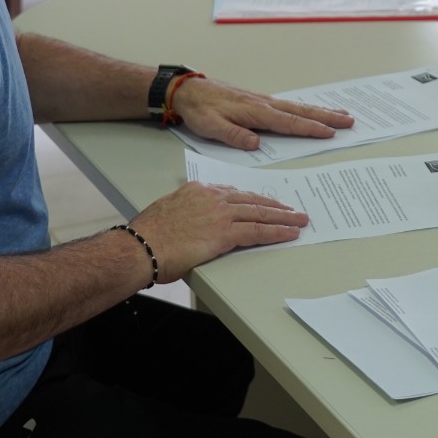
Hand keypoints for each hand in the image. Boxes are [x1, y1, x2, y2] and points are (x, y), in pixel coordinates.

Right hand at [129, 182, 310, 282]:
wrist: (139, 248)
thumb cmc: (146, 236)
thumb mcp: (167, 210)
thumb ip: (186, 210)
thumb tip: (193, 220)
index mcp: (199, 190)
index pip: (233, 193)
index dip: (253, 198)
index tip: (265, 202)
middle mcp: (213, 197)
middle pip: (252, 200)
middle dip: (275, 206)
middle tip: (292, 209)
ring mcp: (220, 214)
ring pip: (260, 214)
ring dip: (283, 218)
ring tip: (299, 220)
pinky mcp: (224, 234)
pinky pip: (258, 231)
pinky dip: (277, 232)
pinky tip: (290, 233)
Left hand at [172, 78, 353, 151]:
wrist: (189, 91)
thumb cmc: (200, 109)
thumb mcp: (211, 127)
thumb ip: (233, 135)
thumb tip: (256, 144)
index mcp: (255, 112)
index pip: (288, 122)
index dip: (310, 128)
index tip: (330, 132)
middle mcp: (264, 104)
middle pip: (301, 111)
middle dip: (326, 116)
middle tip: (349, 121)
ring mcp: (263, 101)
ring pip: (298, 107)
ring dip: (320, 111)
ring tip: (341, 114)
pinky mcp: (259, 102)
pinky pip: (289, 105)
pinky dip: (306, 108)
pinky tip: (312, 110)